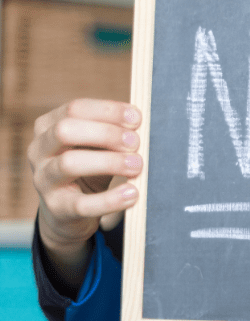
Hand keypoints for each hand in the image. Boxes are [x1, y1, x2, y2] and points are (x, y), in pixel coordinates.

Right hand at [28, 99, 142, 285]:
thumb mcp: (96, 145)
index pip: (74, 109)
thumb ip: (112, 131)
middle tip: (135, 142)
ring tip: (137, 166)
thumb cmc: (88, 168)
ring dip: (110, 162)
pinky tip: (133, 193)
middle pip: (66, 130)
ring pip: (70, 164)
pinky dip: (111, 199)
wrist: (68, 212)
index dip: (108, 111)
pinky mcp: (57, 208)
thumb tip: (138, 121)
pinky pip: (83, 204)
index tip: (137, 118)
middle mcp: (39, 150)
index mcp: (48, 127)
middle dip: (106, 133)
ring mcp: (44, 180)